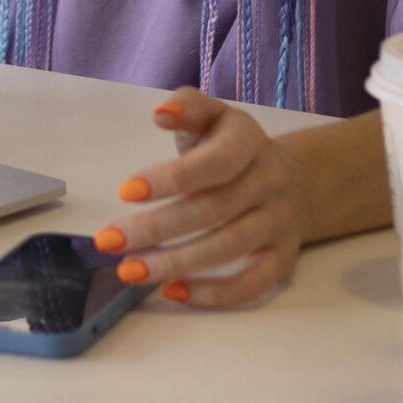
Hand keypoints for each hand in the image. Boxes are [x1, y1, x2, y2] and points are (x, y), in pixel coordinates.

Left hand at [94, 87, 298, 307]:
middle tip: (109, 240)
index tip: (124, 192)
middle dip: (156, 228)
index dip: (171, 179)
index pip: (214, 163)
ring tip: (129, 271)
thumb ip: (186, 108)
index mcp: (249, 141)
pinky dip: (213, 294)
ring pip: (228, 248)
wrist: (293, 177)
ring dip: (174, 264)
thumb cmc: (231, 145)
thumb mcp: (211, 116)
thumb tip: (161, 113)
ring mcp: (280, 222)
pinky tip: (171, 291)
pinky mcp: (283, 258)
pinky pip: (253, 283)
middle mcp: (270, 181)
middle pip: (213, 210)